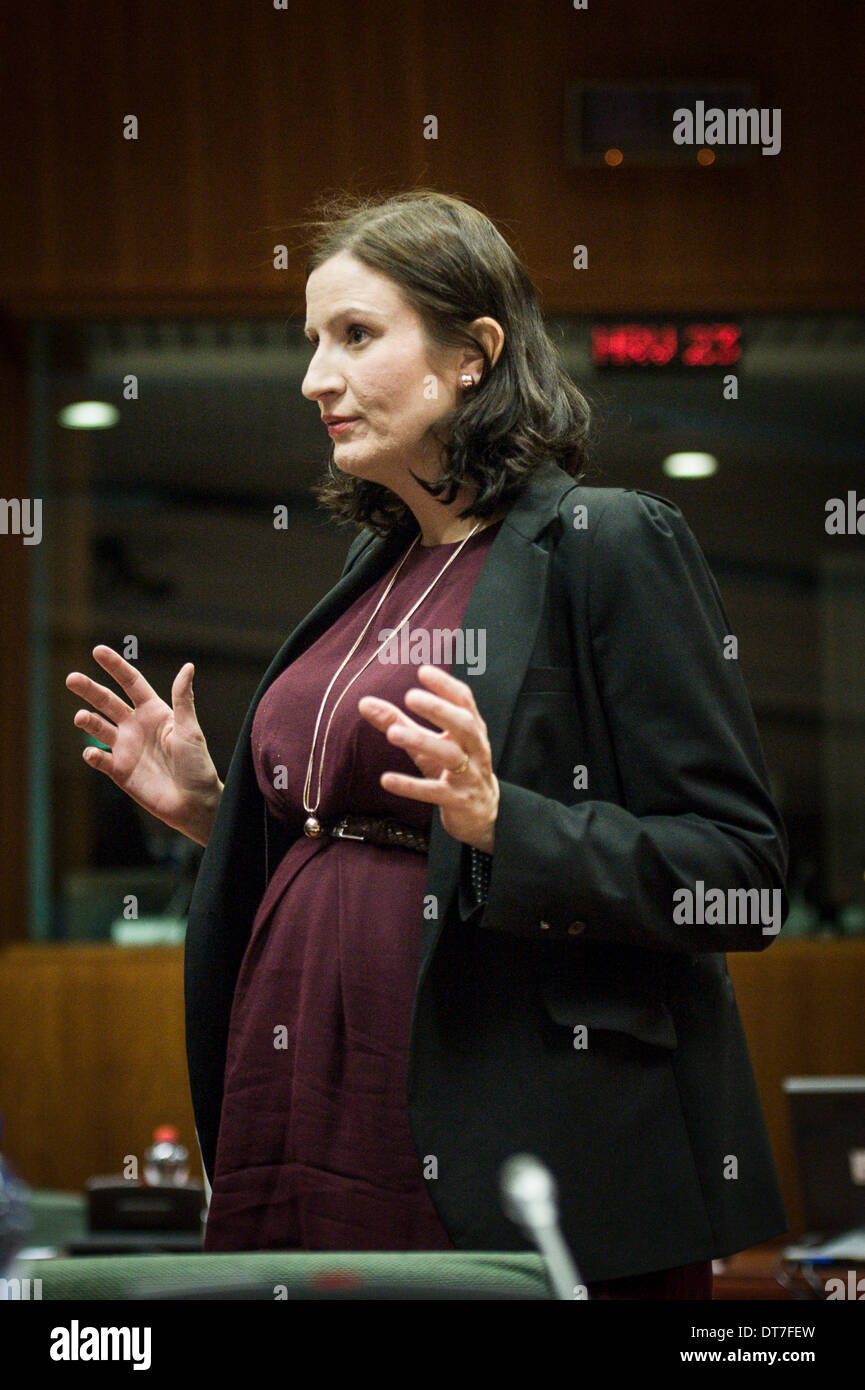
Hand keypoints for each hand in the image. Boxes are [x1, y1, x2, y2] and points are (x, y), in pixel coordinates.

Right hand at [65, 645, 222, 844]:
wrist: (194, 803)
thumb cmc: (198, 765)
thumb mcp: (190, 730)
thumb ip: (183, 699)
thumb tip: (187, 666)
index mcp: (155, 712)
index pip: (131, 683)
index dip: (115, 667)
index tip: (97, 651)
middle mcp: (137, 726)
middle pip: (108, 701)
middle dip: (90, 690)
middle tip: (71, 679)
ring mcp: (126, 748)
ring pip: (98, 727)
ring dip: (88, 721)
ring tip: (81, 717)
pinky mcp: (119, 771)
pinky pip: (99, 759)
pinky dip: (92, 755)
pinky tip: (92, 753)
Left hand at [357, 664, 497, 852]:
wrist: (481, 814)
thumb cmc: (453, 770)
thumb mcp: (427, 745)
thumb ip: (398, 723)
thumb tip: (364, 703)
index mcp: (471, 730)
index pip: (464, 701)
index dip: (445, 686)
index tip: (423, 671)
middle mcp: (475, 749)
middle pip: (463, 724)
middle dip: (438, 709)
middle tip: (411, 696)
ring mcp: (469, 776)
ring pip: (451, 756)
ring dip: (423, 742)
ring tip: (394, 734)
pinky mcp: (458, 801)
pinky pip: (435, 792)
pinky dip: (411, 786)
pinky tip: (387, 780)